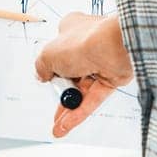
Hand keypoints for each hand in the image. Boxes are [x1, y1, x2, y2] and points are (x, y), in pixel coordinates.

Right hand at [33, 13, 133, 137]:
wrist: (116, 46)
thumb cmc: (84, 41)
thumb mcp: (49, 54)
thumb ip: (42, 66)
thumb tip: (41, 75)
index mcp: (71, 30)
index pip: (58, 51)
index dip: (51, 68)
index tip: (46, 81)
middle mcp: (87, 45)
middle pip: (70, 74)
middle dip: (61, 94)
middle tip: (54, 105)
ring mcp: (100, 62)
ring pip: (82, 90)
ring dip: (69, 108)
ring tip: (58, 125)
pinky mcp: (112, 77)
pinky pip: (93, 98)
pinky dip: (80, 112)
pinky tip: (67, 125)